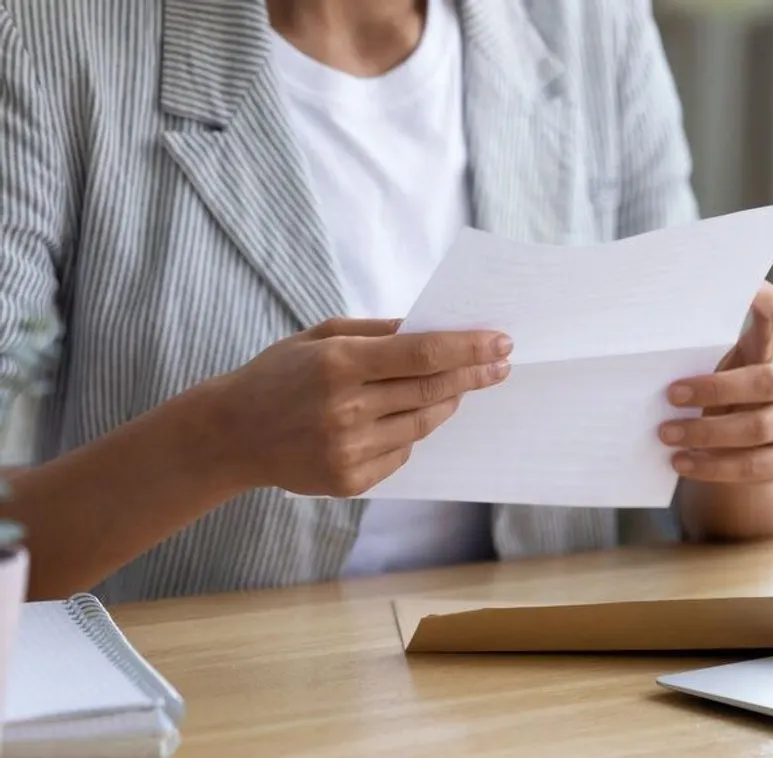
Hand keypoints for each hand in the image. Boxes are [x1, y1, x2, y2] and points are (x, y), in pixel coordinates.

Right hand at [209, 318, 511, 496]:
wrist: (230, 435)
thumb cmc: (281, 375)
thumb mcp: (321, 337)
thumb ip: (379, 332)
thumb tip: (437, 329)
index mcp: (339, 364)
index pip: (423, 354)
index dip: (468, 348)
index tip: (502, 342)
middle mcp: (346, 409)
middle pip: (432, 390)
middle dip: (474, 376)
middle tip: (500, 364)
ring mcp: (348, 450)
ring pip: (423, 424)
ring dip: (446, 403)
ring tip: (456, 388)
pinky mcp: (350, 481)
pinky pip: (402, 453)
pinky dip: (409, 433)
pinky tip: (396, 419)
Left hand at [660, 282, 772, 484]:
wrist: (753, 446)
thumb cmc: (725, 392)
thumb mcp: (717, 367)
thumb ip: (699, 354)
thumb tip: (638, 339)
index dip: (763, 299)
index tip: (742, 286)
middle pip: (765, 382)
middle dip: (715, 390)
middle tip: (670, 394)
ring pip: (757, 428)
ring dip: (706, 433)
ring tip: (666, 434)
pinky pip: (753, 466)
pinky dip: (713, 466)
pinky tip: (683, 462)